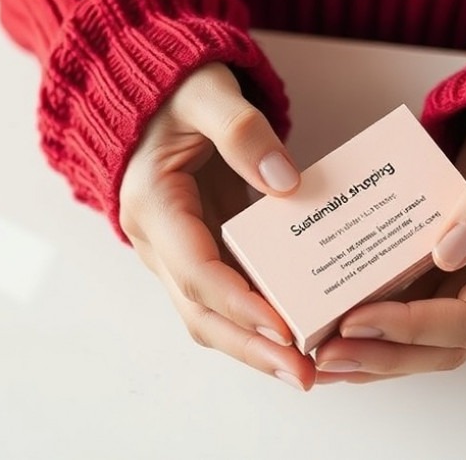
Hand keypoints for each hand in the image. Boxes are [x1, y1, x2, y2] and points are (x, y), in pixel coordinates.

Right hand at [120, 63, 314, 390]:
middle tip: (304, 376)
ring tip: (311, 371)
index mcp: (153, 204)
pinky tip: (301, 338)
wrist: (154, 97)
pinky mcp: (200, 255)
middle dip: (252, 349)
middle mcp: (158, 242)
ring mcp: (177, 254)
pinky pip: (227, 301)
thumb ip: (243, 131)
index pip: (195, 270)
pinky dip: (259, 326)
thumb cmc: (179, 90)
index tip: (284, 330)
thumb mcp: (208, 93)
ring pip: (211, 318)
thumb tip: (286, 183)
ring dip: (256, 349)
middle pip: (201, 313)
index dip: (239, 304)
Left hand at [315, 106, 465, 382]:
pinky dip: (375, 331)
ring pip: (422, 344)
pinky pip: (411, 316)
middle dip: (381, 356)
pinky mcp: (449, 280)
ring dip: (371, 355)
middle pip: (441, 348)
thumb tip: (448, 252)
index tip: (355, 320)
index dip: (410, 328)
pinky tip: (333, 334)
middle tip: (323, 355)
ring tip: (317, 358)